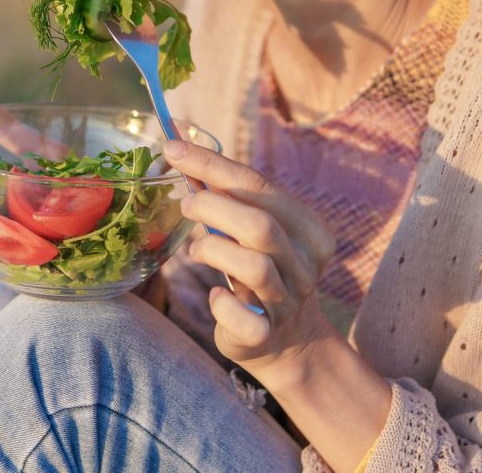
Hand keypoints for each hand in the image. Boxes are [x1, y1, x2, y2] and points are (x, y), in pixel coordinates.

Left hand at [161, 139, 337, 385]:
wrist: (284, 340)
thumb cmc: (258, 267)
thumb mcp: (250, 229)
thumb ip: (222, 192)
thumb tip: (177, 142)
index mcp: (309, 228)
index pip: (258, 185)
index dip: (211, 164)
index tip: (173, 147)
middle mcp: (306, 263)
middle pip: (260, 225)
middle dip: (212, 207)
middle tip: (186, 204)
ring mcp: (290, 301)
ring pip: (254, 266)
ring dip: (214, 251)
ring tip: (197, 250)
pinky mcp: (265, 334)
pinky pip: (241, 316)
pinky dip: (220, 302)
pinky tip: (215, 296)